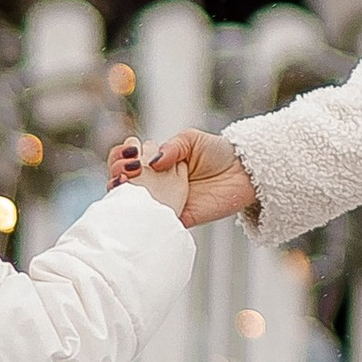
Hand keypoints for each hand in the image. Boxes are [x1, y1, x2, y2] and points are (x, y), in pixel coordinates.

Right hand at [110, 129, 256, 229]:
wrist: (244, 172)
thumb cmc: (218, 152)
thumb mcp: (192, 139)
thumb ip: (173, 146)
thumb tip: (152, 161)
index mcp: (156, 163)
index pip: (126, 161)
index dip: (119, 157)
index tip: (129, 154)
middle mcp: (156, 183)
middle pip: (123, 183)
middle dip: (116, 174)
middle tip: (127, 170)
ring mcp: (165, 201)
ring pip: (134, 204)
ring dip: (123, 196)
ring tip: (127, 185)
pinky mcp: (178, 217)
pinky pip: (157, 222)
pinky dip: (146, 216)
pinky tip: (143, 205)